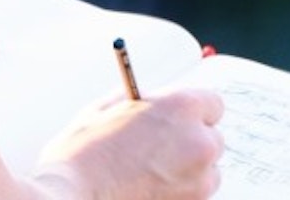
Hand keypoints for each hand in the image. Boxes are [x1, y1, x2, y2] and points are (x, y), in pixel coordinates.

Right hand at [33, 88, 224, 199]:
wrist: (76, 193)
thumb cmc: (86, 149)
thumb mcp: (111, 105)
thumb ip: (144, 100)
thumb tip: (156, 101)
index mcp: (181, 107)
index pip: (213, 103)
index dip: (194, 110)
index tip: (182, 117)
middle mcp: (198, 142)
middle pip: (213, 138)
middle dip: (192, 140)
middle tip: (162, 145)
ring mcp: (199, 181)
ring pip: (208, 170)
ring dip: (190, 169)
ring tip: (153, 170)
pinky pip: (196, 195)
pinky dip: (181, 191)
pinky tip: (151, 187)